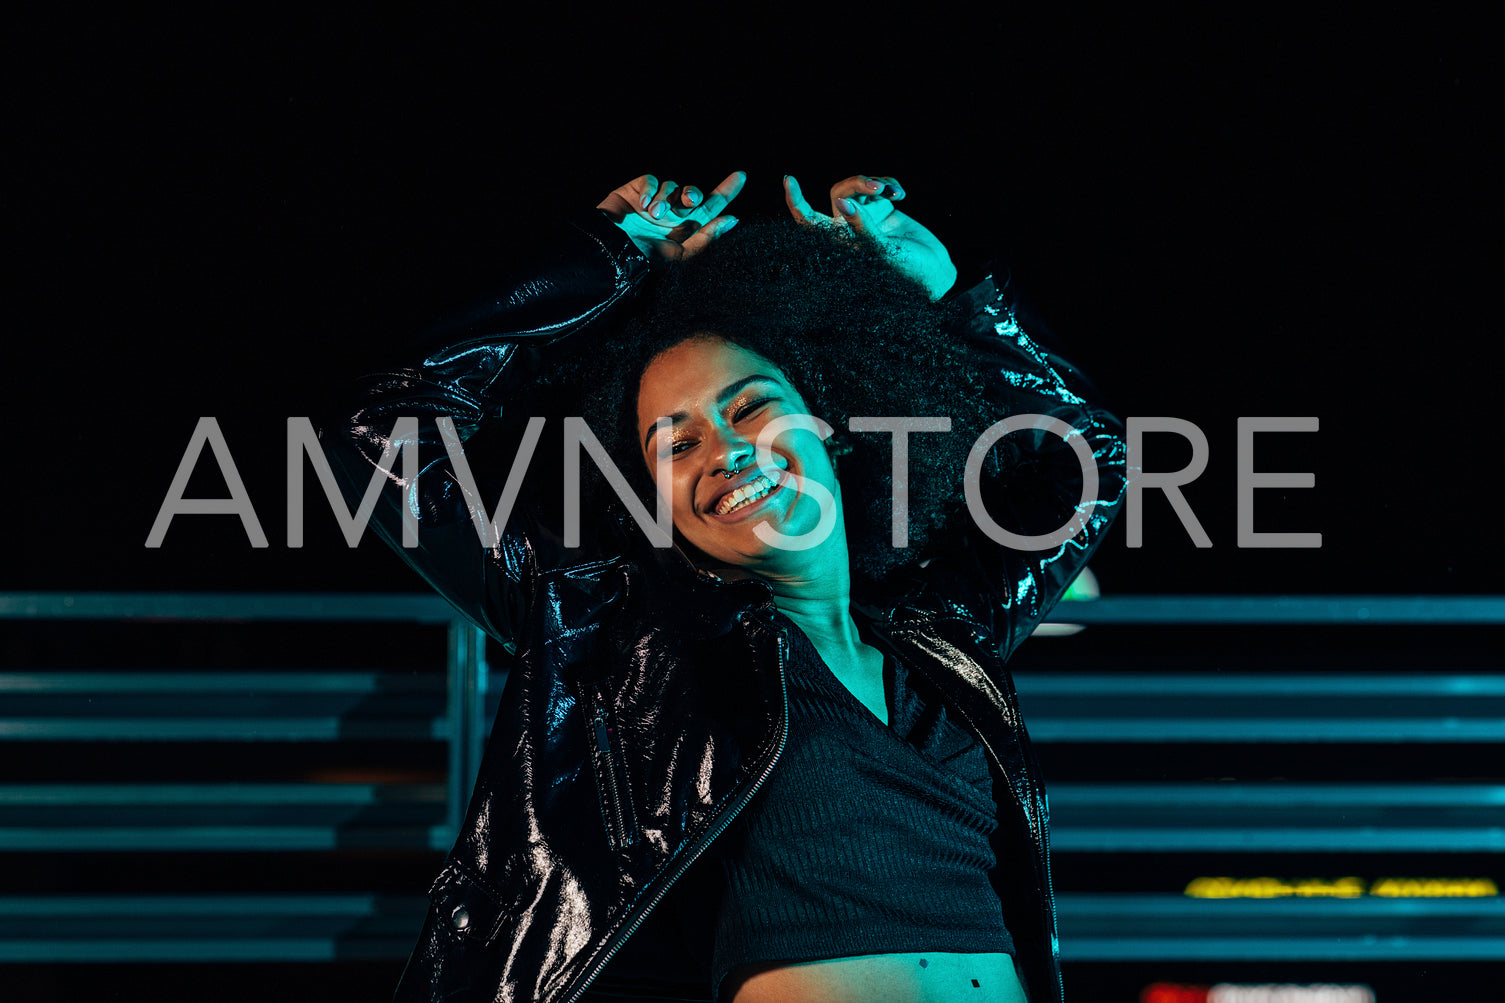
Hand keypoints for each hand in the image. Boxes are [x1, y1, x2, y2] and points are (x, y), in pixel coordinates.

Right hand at [598, 171, 745, 260]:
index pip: (710, 208)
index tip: (741, 176)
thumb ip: (705, 239)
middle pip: (693, 194)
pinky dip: (650, 191)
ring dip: (666, 199)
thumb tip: (732, 219)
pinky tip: (643, 205)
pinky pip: (652, 181)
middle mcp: (672, 213)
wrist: (609, 253)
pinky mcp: (637, 190)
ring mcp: (655, 201)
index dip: (726, 191)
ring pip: (672, 187)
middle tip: (691, 200)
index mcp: (685, 229)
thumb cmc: (643, 259)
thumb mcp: (679, 255)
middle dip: (694, 194)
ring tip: (654, 214)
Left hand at [784, 174, 956, 298]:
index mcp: (840, 245)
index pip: (810, 222)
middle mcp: (849, 230)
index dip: (797, 201)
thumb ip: (863, 227)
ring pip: (858, 187)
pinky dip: (890, 185)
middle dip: (856, 184)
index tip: (790, 179)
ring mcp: (866, 218)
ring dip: (875, 183)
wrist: (935, 272)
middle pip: (839, 193)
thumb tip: (842, 202)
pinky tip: (902, 194)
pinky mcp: (883, 209)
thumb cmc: (907, 271)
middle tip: (876, 186)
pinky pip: (880, 186)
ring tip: (893, 192)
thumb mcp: (883, 251)